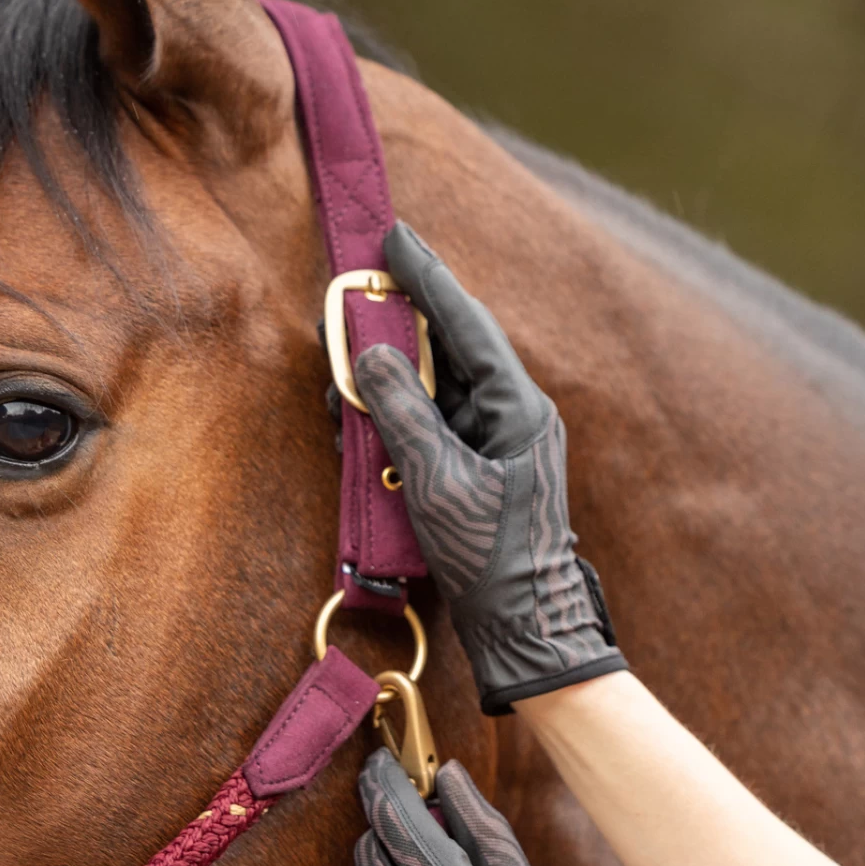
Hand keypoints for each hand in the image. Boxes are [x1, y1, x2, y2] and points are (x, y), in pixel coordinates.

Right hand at [354, 222, 625, 714]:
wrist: (523, 629)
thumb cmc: (489, 558)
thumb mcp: (434, 479)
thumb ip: (399, 409)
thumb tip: (370, 352)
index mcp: (517, 406)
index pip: (465, 323)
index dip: (426, 277)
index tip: (392, 236)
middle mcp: (512, 415)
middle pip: (447, 350)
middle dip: (395, 328)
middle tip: (349, 300)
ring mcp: (496, 444)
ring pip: (434, 388)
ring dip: (387, 380)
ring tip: (341, 377)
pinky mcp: (478, 471)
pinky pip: (430, 426)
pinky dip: (394, 420)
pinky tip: (360, 425)